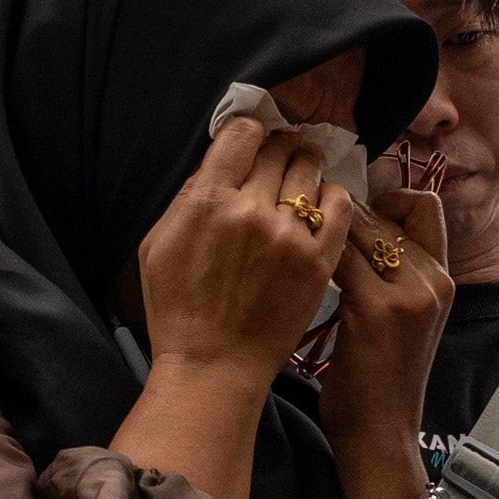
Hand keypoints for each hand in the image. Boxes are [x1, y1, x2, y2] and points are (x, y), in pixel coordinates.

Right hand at [133, 117, 346, 377]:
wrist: (214, 366)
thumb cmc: (178, 310)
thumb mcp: (158, 244)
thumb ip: (188, 197)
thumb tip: (218, 161)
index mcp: (206, 201)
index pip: (242, 132)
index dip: (248, 133)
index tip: (250, 144)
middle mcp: (250, 210)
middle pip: (279, 148)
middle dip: (278, 149)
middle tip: (279, 159)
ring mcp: (289, 236)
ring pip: (311, 170)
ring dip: (306, 167)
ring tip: (302, 177)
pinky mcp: (318, 260)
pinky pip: (339, 205)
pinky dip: (332, 197)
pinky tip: (321, 205)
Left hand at [316, 186, 456, 490]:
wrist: (380, 433)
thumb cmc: (377, 378)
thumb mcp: (401, 317)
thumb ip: (391, 272)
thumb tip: (349, 221)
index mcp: (443, 277)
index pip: (422, 204)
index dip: (385, 197)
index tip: (349, 211)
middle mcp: (433, 278)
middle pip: (386, 209)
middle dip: (342, 209)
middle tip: (305, 215)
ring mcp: (410, 292)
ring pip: (359, 225)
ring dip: (322, 225)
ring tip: (292, 237)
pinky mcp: (377, 308)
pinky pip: (338, 255)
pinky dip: (311, 252)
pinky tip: (289, 264)